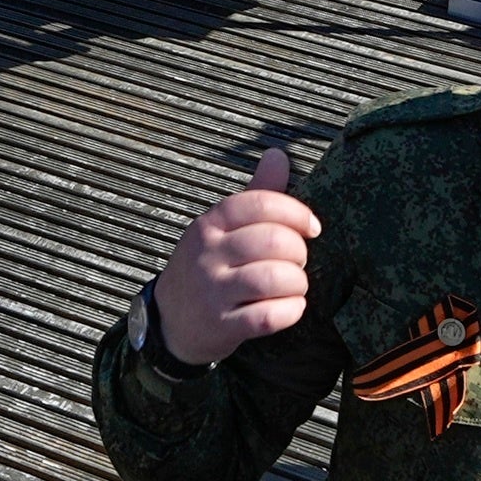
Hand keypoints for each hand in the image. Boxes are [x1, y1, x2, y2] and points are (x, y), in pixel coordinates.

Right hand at [150, 139, 319, 360]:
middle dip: (298, 251)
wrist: (170, 320)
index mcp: (211, 223)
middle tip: (297, 261)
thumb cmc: (207, 267)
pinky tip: (290, 307)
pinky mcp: (222, 325)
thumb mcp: (222, 227)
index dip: (296, 213)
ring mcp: (213, 291)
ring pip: (272, 278)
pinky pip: (268, 317)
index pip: (260, 204)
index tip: (311, 227)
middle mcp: (209, 254)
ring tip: (294, 285)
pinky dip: (290, 311)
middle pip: (272, 241)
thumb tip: (279, 155)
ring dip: (297, 282)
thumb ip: (256, 193)